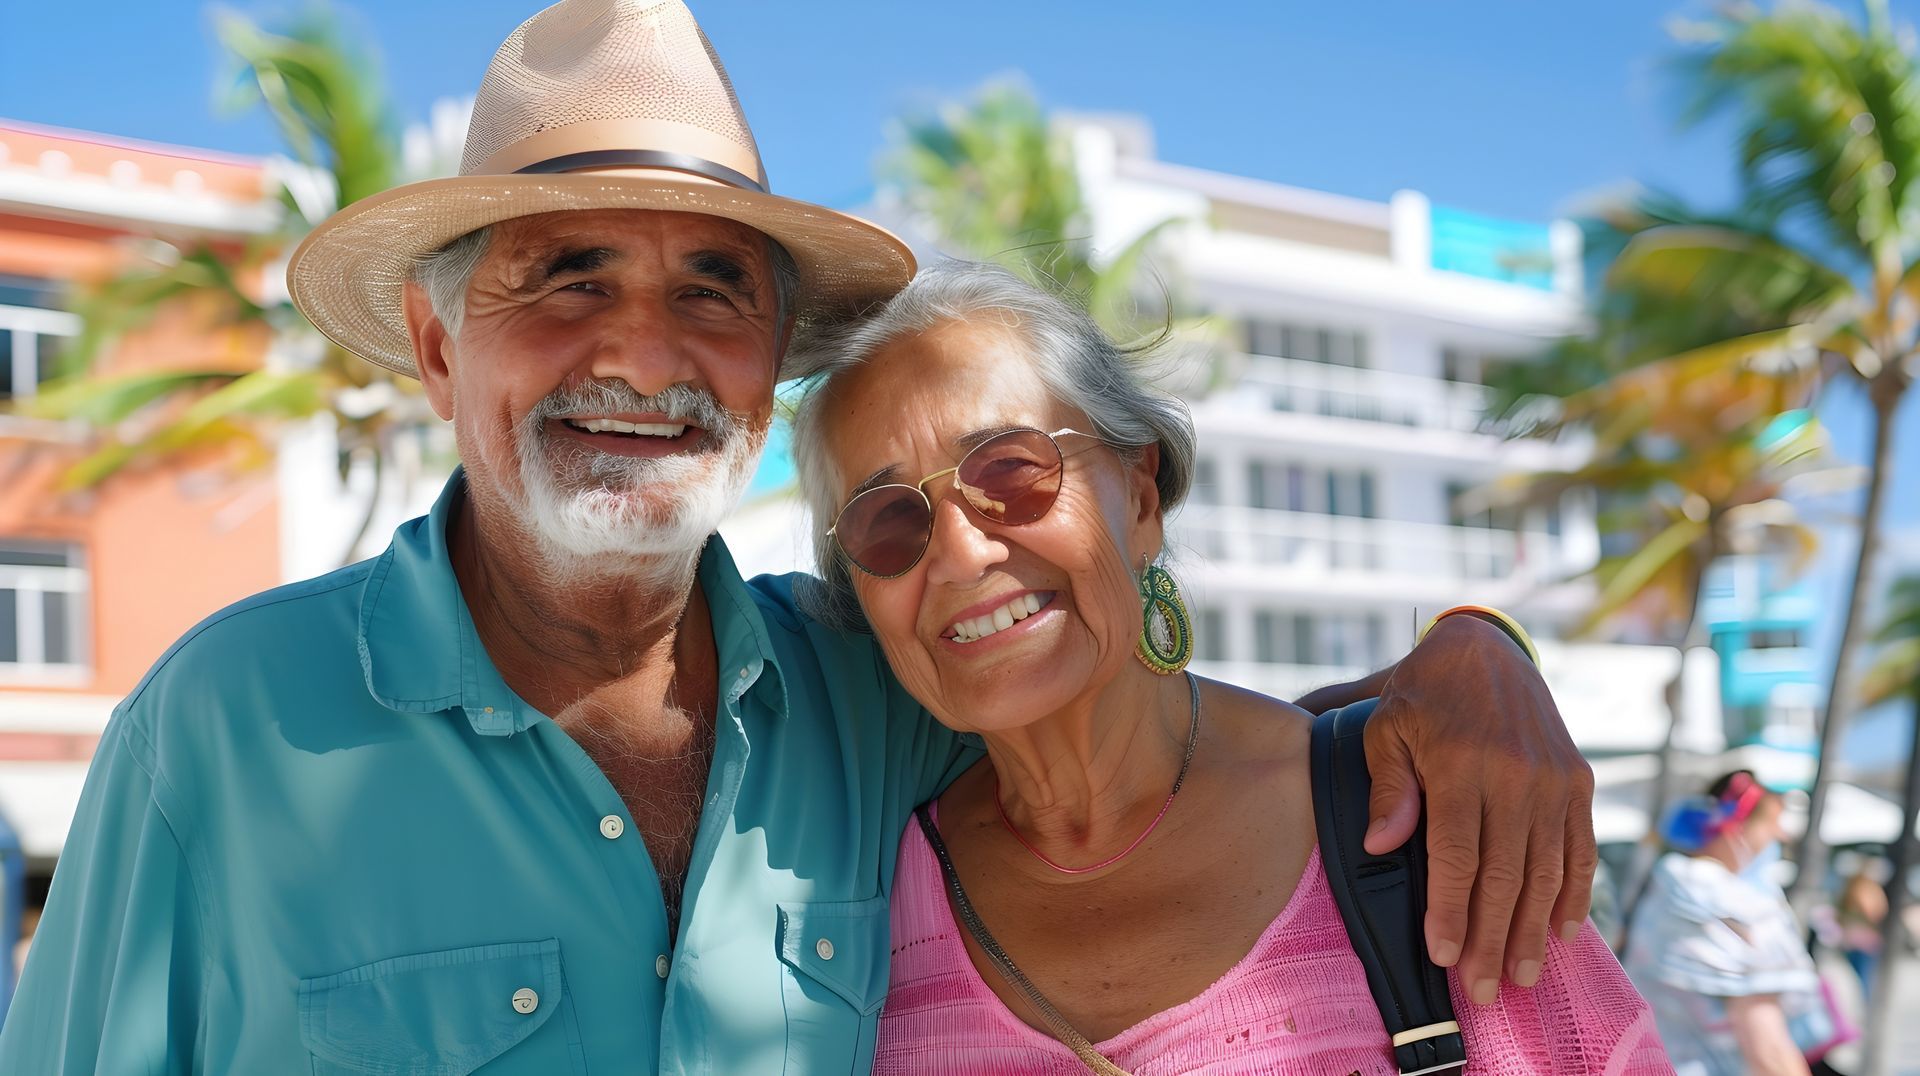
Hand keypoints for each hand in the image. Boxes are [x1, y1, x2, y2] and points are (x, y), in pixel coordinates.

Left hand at [1362, 613, 1594, 1003]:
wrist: (1484, 648)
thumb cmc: (1422, 696)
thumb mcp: (1387, 730)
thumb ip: (1389, 789)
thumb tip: (1381, 847)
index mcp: (1462, 763)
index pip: (1457, 855)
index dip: (1451, 912)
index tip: (1444, 957)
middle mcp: (1515, 774)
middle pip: (1505, 875)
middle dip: (1493, 938)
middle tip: (1485, 990)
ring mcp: (1554, 778)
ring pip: (1547, 870)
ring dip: (1534, 929)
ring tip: (1521, 975)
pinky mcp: (1579, 780)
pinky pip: (1581, 847)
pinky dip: (1575, 893)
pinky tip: (1562, 931)